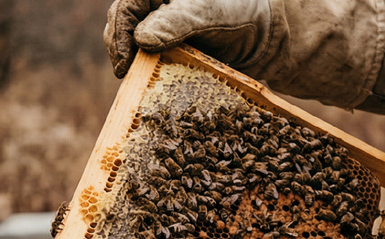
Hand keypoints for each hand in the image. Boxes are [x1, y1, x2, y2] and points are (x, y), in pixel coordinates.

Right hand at [103, 0, 272, 77]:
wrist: (265, 38)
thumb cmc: (240, 14)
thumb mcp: (208, 14)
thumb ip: (176, 23)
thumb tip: (141, 39)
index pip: (127, 6)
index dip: (119, 32)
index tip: (125, 61)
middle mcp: (156, 6)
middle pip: (122, 24)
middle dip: (120, 47)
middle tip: (126, 72)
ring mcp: (159, 27)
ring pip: (130, 43)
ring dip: (130, 61)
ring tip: (134, 79)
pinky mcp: (167, 49)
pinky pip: (146, 59)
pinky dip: (144, 72)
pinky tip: (147, 84)